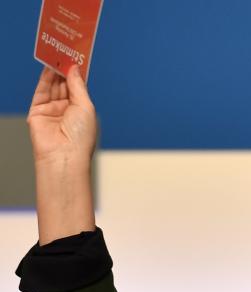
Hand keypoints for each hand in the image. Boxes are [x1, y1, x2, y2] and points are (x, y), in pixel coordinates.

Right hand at [27, 65, 96, 244]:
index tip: (79, 55)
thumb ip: (77, 86)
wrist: (63, 156)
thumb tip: (74, 67)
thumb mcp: (85, 106)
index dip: (79, 71)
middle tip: (66, 49)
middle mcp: (67, 109)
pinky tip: (48, 65)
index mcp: (82, 110)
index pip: (79, 86)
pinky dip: (44, 77)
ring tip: (57, 52)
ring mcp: (52, 110)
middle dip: (66, 67)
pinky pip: (41, 90)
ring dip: (55, 69)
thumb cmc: (80, 138)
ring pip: (53, 85)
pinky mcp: (37, 111)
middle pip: (65, 83)